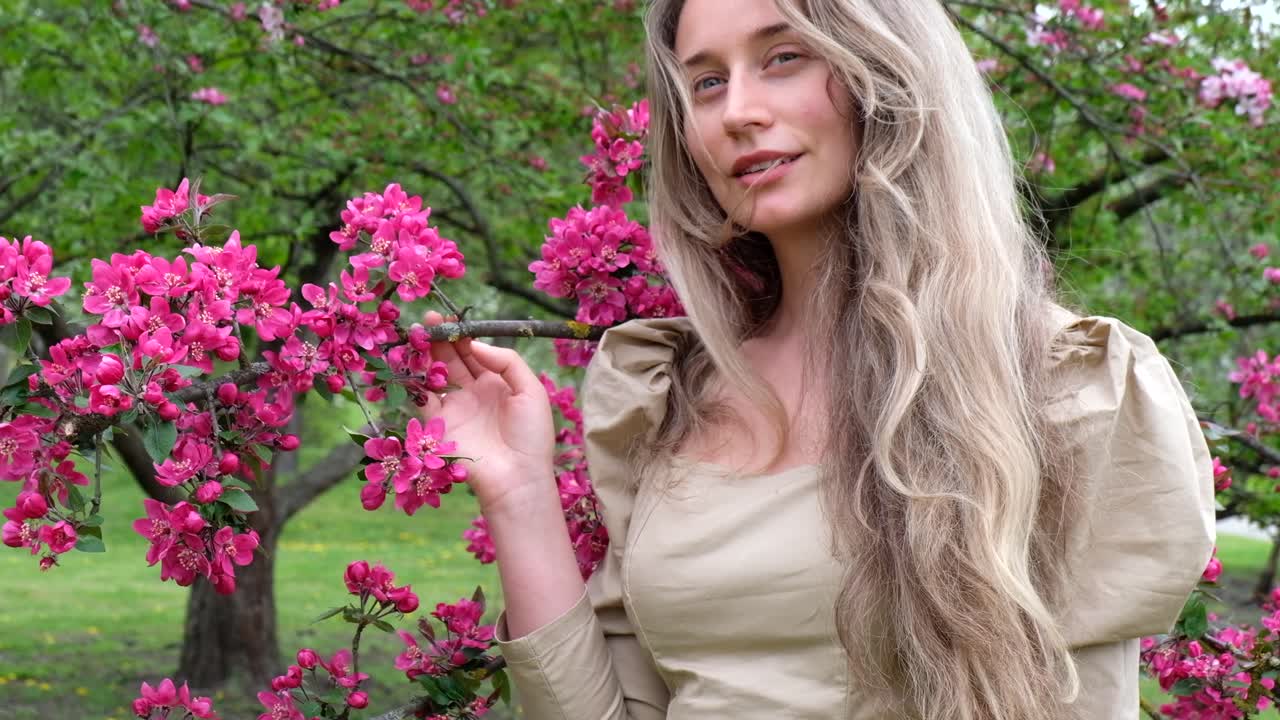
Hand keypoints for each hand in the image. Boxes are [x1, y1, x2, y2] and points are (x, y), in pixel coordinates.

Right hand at [420, 311, 555, 513]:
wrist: (517, 477)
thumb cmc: (531, 435)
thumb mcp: (531, 390)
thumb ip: (506, 361)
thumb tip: (474, 344)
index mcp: (497, 383)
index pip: (475, 352)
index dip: (463, 335)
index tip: (453, 319)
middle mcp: (474, 393)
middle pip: (453, 359)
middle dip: (441, 338)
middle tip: (430, 318)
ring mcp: (456, 408)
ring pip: (436, 374)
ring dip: (426, 353)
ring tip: (420, 333)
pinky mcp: (439, 425)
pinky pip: (423, 398)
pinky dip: (417, 379)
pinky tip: (415, 359)